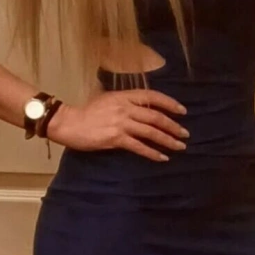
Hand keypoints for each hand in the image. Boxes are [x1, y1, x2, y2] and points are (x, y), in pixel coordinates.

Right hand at [46, 89, 189, 161]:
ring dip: (167, 140)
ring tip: (179, 146)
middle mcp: (126, 107)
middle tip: (185, 134)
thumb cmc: (88, 111)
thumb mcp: (109, 99)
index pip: (153, 96)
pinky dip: (152, 153)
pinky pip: (139, 147)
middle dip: (173, 126)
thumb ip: (126, 101)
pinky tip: (162, 158)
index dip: (169, 103)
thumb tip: (143, 108)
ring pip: (151, 132)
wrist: (70, 122)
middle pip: (155, 116)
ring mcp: (121, 123)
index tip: (182, 111)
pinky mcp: (116, 139)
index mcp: (125, 95)